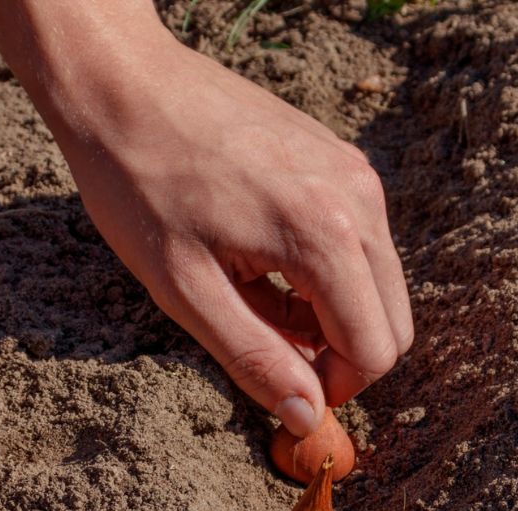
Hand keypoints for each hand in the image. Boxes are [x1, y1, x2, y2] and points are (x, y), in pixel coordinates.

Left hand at [53, 36, 411, 435]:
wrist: (125, 86)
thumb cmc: (141, 186)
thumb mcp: (186, 291)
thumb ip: (255, 358)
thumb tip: (306, 417)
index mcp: (325, 236)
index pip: (374, 350)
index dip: (332, 387)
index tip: (281, 385)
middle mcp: (359, 200)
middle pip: (393, 323)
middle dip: (340, 355)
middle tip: (268, 347)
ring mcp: (356, 173)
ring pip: (380, 285)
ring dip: (331, 314)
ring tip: (255, 296)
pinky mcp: (342, 159)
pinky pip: (363, 242)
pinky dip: (327, 274)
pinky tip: (263, 260)